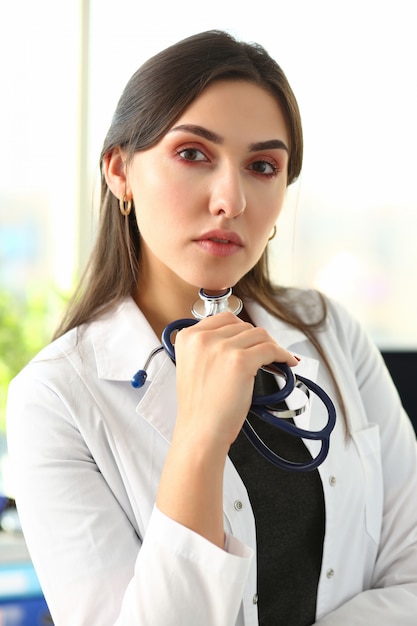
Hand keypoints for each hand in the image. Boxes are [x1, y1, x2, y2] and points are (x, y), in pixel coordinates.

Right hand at [157, 312, 297, 545]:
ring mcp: (221, 348)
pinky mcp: (240, 361)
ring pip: (259, 335)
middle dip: (257, 340)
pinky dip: (283, 354)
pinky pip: (270, 349)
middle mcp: (202, 338)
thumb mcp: (194, 367)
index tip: (252, 341)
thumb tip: (243, 339)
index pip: (224, 319)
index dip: (242, 330)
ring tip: (277, 360)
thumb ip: (210, 348)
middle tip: (266, 355)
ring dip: (271, 346)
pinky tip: (287, 363)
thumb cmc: (200, 408)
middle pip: (243, 326)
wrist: (200, 433)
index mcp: (188, 337)